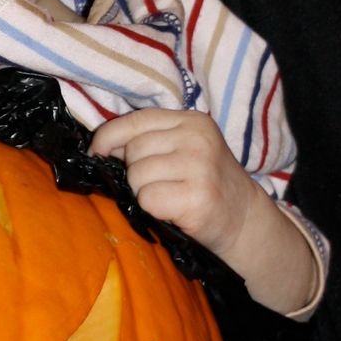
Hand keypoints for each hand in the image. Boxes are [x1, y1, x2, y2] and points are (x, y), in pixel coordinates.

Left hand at [90, 108, 317, 312]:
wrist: (243, 220)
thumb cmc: (205, 185)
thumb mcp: (185, 150)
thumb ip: (149, 140)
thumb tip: (100, 146)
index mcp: (192, 121)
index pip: (137, 120)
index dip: (109, 136)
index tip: (97, 152)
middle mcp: (198, 139)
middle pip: (134, 151)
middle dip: (134, 172)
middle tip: (159, 185)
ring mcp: (200, 167)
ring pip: (137, 176)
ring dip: (143, 193)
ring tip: (168, 198)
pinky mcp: (198, 197)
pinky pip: (147, 199)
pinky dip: (153, 209)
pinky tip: (173, 211)